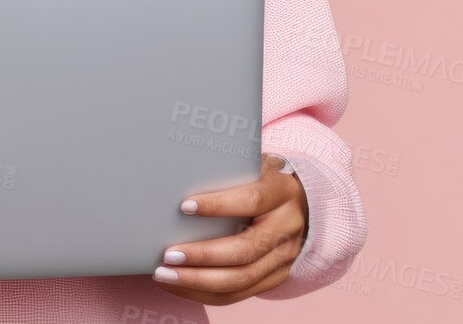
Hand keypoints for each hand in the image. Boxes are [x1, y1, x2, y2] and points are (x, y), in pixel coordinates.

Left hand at [150, 153, 304, 304]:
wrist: (297, 201)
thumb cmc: (258, 179)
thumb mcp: (250, 167)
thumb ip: (224, 173)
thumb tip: (175, 179)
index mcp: (282, 192)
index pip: (252, 200)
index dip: (218, 205)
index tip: (184, 207)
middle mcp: (288, 227)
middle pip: (245, 250)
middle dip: (203, 255)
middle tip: (168, 255)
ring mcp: (284, 256)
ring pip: (240, 278)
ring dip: (197, 280)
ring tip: (165, 274)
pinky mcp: (275, 277)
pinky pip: (237, 294)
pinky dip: (203, 292)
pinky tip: (177, 285)